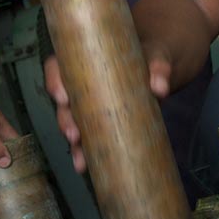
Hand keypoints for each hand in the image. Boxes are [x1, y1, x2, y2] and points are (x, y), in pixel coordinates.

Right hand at [42, 44, 171, 174]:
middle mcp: (82, 79)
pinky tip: (85, 166)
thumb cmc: (153, 51)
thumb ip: (159, 65)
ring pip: (72, 121)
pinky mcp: (101, 118)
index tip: (63, 98)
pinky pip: (88, 135)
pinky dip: (85, 151)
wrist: (162, 64)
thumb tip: (160, 87)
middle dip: (65, 119)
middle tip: (74, 135)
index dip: (55, 81)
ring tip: (80, 159)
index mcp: (86, 55)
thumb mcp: (157, 52)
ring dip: (74, 142)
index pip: (58, 65)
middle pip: (63, 99)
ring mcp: (90, 101)